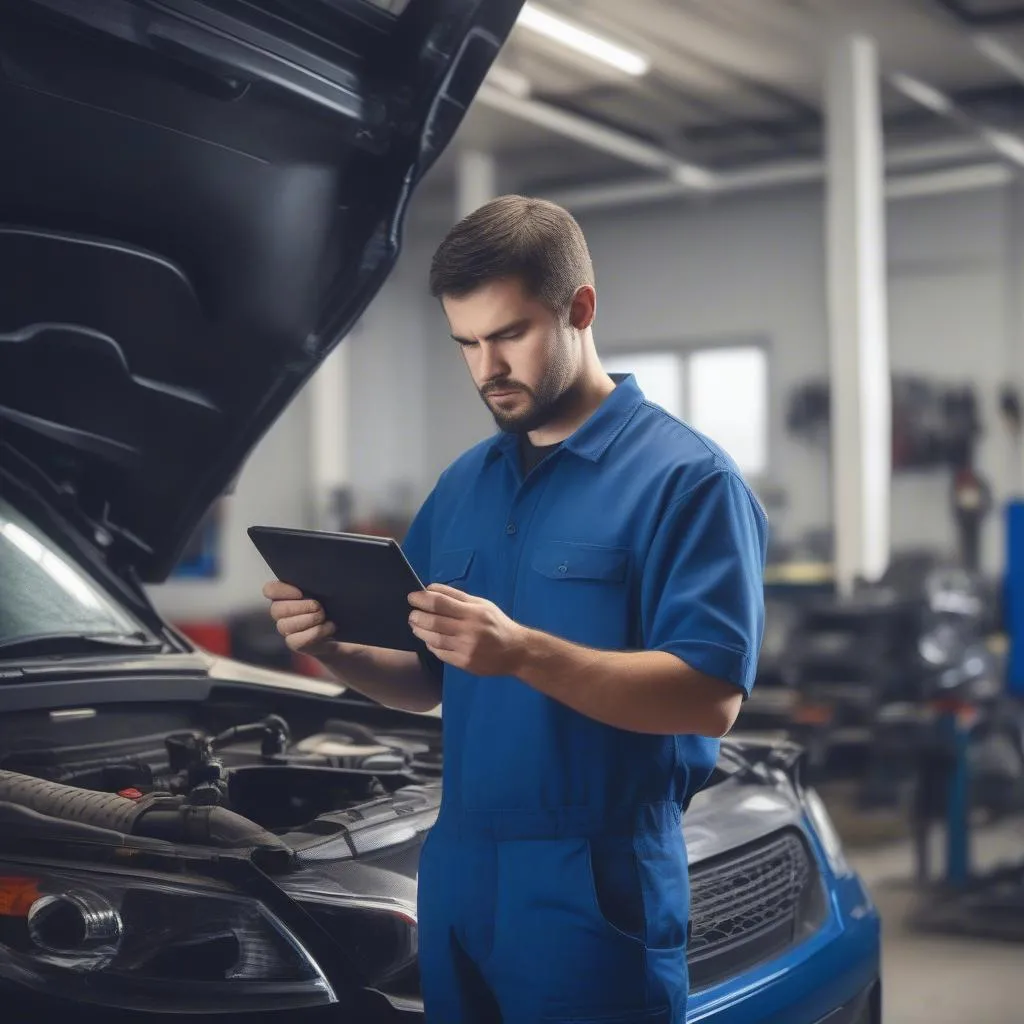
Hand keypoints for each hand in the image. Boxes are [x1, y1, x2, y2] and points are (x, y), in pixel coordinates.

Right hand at [262, 580, 336, 656]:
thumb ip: (311, 583)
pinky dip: (317, 632)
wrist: (339, 625)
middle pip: (277, 609)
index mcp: (283, 594)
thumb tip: (312, 577)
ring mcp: (285, 629)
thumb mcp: (321, 589)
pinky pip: (297, 640)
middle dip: (303, 607)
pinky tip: (329, 627)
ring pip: (286, 625)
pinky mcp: (294, 643)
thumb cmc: (328, 603)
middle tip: (319, 606)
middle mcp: (280, 612)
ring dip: (311, 619)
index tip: (301, 593)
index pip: (269, 590)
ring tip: (324, 617)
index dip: (283, 591)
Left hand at [408, 584, 528, 675]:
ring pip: (434, 639)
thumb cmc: (496, 623)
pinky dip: (430, 645)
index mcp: (473, 612)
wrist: (516, 651)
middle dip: (417, 616)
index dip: (422, 599)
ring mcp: (466, 648)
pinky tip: (429, 640)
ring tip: (416, 625)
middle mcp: (468, 630)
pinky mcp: (464, 663)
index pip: (440, 603)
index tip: (412, 597)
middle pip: (434, 621)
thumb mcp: (481, 604)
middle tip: (412, 614)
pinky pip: (440, 653)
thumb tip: (430, 589)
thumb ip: (456, 596)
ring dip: (420, 631)